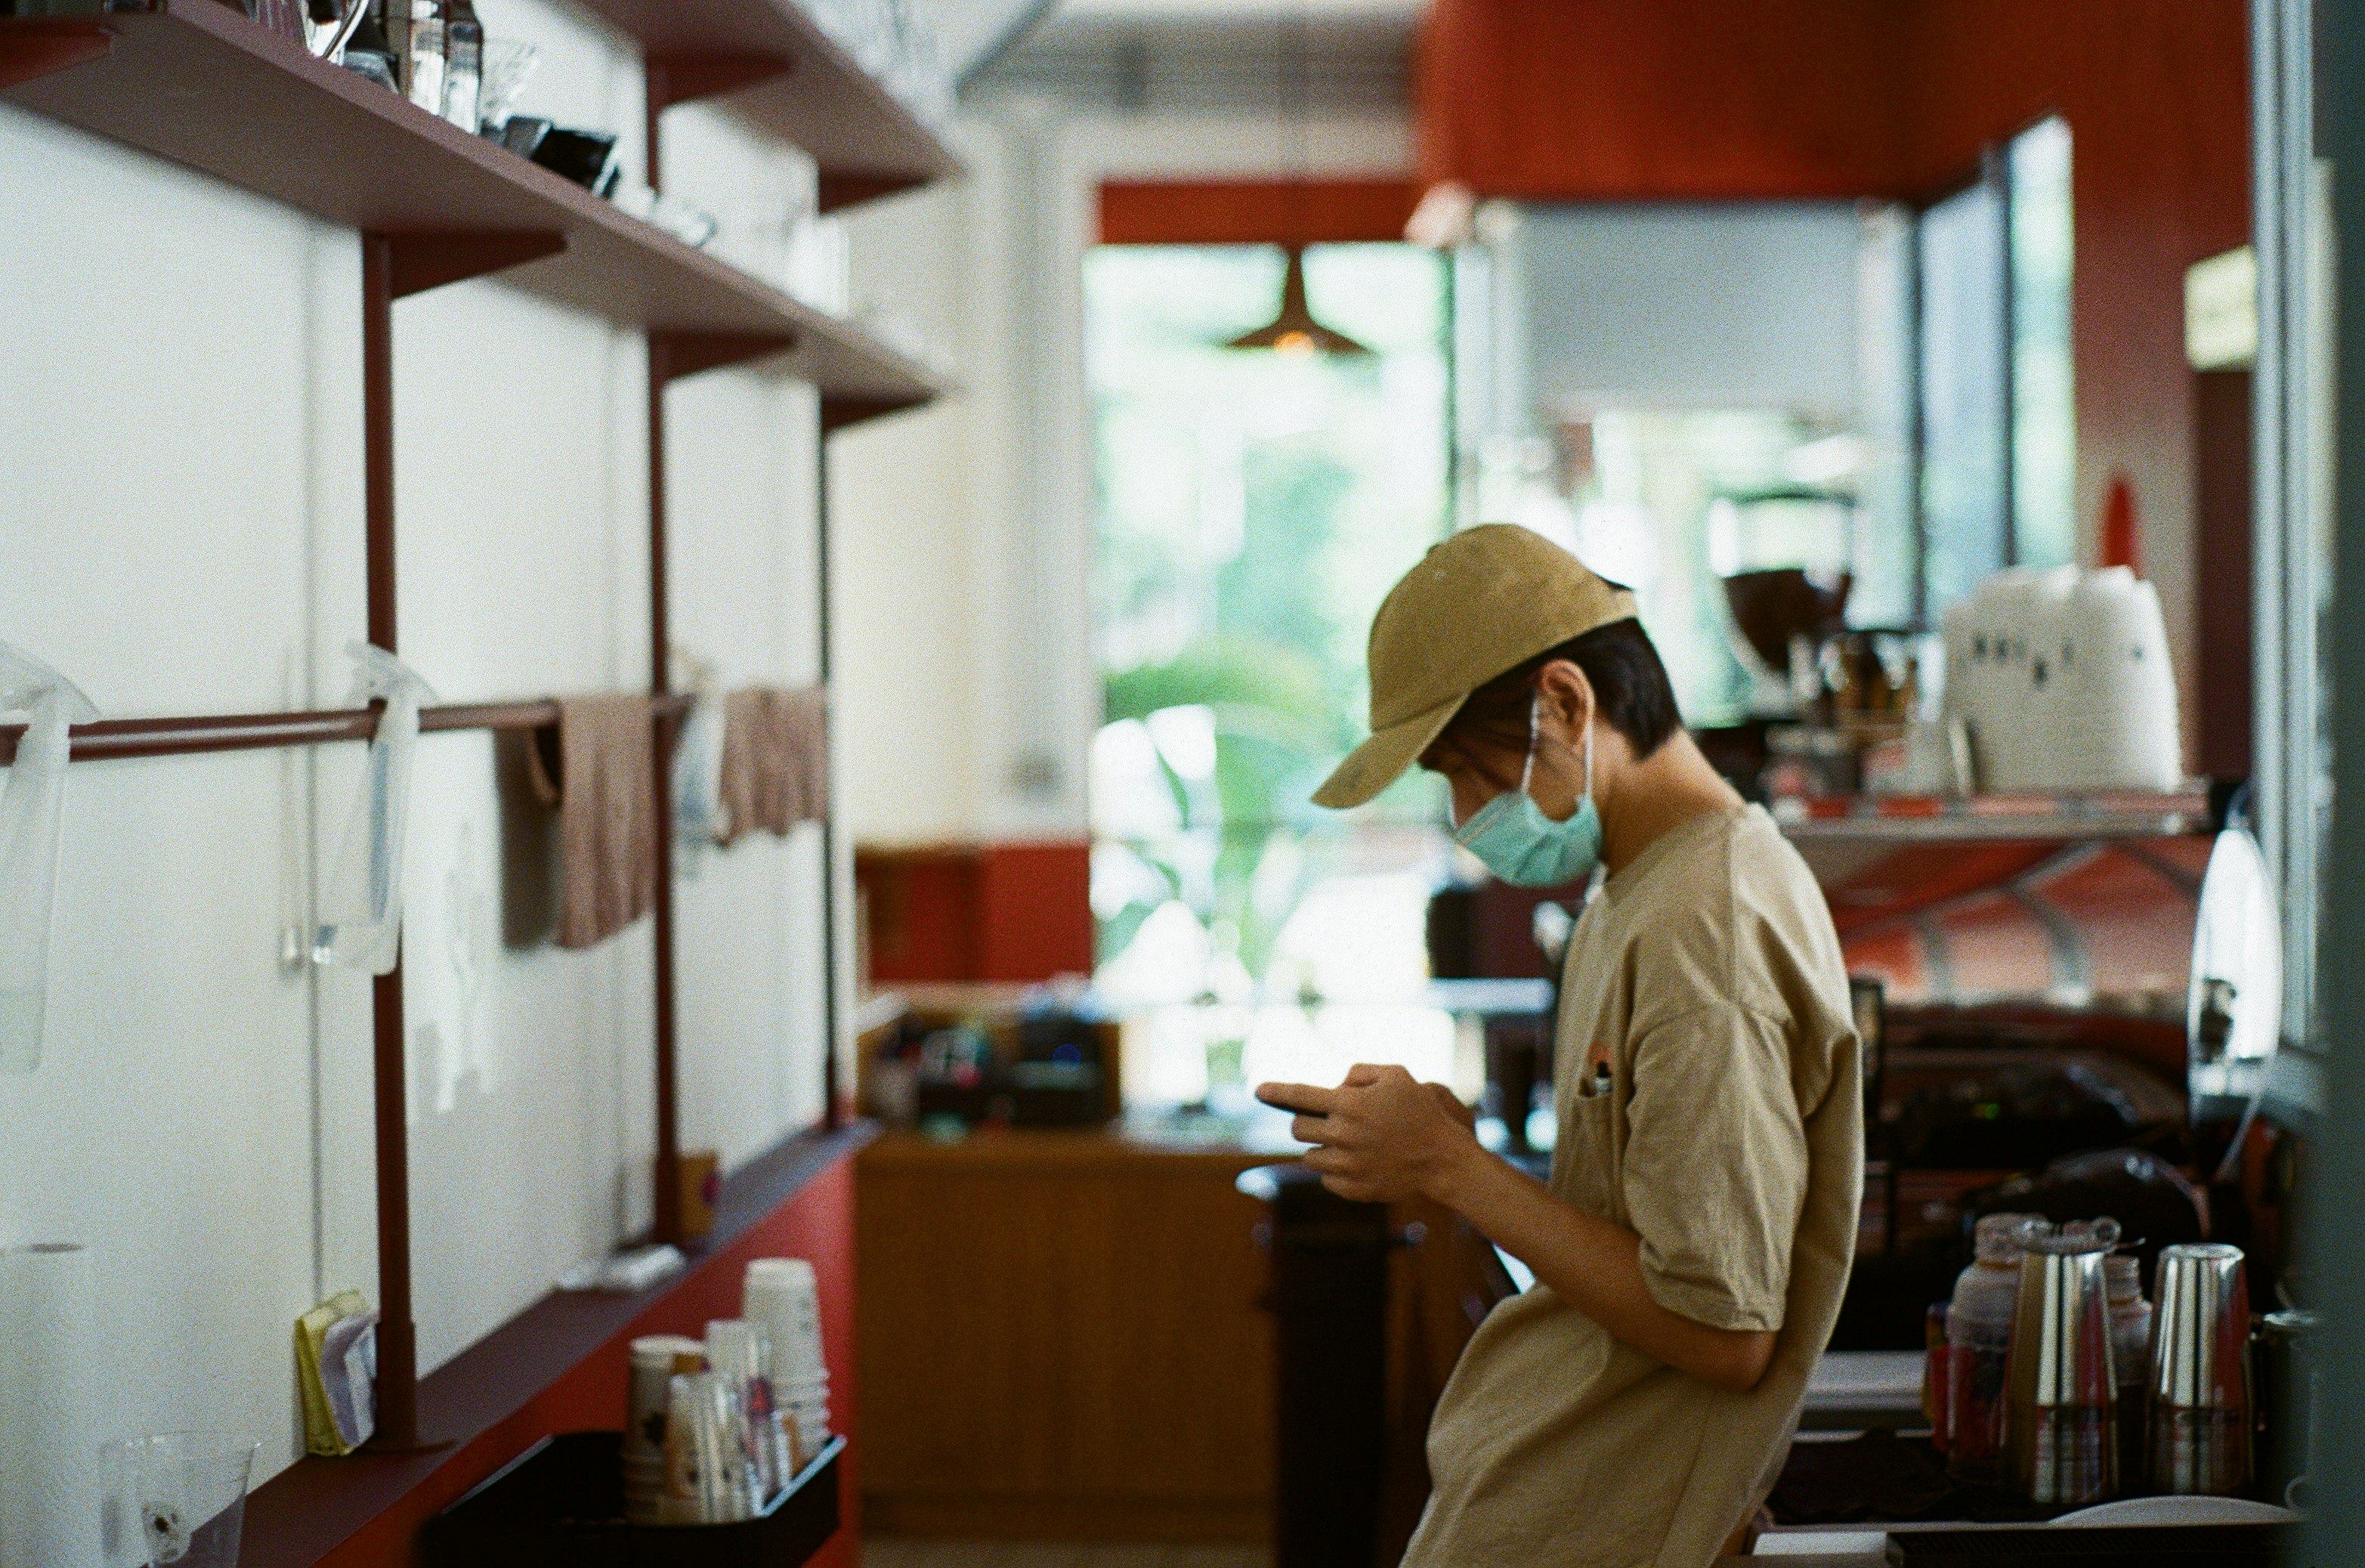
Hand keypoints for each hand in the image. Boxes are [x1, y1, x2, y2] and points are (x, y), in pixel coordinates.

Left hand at [1254, 1064, 1478, 1203]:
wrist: (1443, 1158)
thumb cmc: (1420, 1112)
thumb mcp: (1396, 1075)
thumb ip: (1359, 1072)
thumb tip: (1335, 1086)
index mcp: (1348, 1105)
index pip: (1299, 1096)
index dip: (1275, 1091)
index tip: (1257, 1090)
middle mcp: (1341, 1135)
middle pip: (1297, 1129)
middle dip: (1306, 1122)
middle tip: (1327, 1121)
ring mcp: (1345, 1165)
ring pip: (1309, 1156)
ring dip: (1322, 1148)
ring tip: (1349, 1144)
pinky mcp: (1351, 1188)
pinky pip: (1325, 1179)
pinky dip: (1335, 1170)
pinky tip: (1359, 1162)